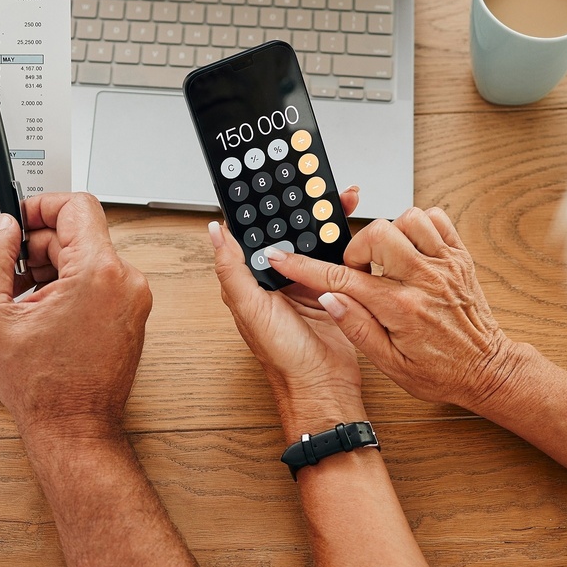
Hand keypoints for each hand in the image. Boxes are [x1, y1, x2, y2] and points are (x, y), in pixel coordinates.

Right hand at [0, 193, 151, 441]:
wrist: (73, 429)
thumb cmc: (41, 388)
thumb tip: (3, 229)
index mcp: (98, 273)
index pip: (76, 206)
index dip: (40, 206)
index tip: (19, 222)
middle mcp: (126, 281)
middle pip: (78, 233)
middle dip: (39, 248)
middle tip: (10, 276)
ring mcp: (134, 299)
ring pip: (86, 258)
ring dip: (51, 270)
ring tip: (24, 305)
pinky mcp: (132, 314)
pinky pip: (98, 281)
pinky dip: (68, 289)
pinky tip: (43, 317)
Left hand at [208, 188, 364, 429]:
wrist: (324, 386)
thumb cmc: (283, 357)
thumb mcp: (251, 308)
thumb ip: (232, 269)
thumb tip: (214, 231)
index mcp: (252, 279)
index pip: (255, 233)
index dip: (263, 207)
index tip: (273, 180)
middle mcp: (277, 278)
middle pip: (289, 231)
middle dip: (302, 207)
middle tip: (317, 184)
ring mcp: (306, 283)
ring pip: (315, 240)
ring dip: (327, 220)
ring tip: (342, 198)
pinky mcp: (332, 289)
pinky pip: (338, 258)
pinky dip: (347, 242)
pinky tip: (353, 227)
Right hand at [263, 206, 523, 413]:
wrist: (487, 370)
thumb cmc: (440, 372)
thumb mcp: (390, 364)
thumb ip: (356, 327)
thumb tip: (328, 298)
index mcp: (401, 308)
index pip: (342, 279)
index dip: (305, 267)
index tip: (282, 257)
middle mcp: (424, 279)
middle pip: (376, 233)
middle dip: (358, 247)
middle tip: (360, 270)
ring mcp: (445, 264)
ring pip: (407, 218)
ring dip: (390, 232)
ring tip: (387, 258)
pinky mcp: (459, 257)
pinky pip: (437, 219)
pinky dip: (419, 225)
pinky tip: (411, 247)